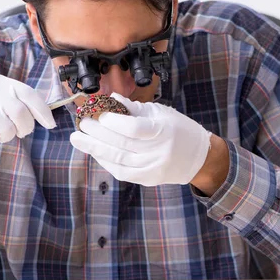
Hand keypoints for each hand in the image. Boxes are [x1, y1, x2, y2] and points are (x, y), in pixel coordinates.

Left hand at [70, 93, 211, 185]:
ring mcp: (154, 168)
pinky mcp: (149, 179)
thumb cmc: (180, 130)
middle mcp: (159, 152)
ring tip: (79, 139)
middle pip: (122, 144)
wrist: (200, 158)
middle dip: (97, 134)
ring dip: (96, 149)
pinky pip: (123, 173)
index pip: (134, 128)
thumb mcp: (162, 113)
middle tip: (81, 125)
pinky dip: (106, 162)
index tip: (100, 115)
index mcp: (164, 131)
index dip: (114, 122)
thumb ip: (136, 109)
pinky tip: (95, 152)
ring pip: (119, 160)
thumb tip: (111, 100)